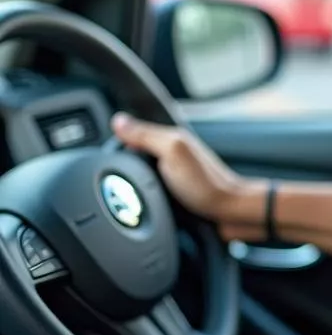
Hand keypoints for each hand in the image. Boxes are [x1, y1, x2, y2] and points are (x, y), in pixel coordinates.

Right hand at [111, 113, 266, 234]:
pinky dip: (138, 193)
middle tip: (107, 173)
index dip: (116, 137)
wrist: (228, 214)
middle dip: (119, 160)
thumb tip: (119, 120)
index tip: (100, 148)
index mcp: (171, 139)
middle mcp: (171, 154)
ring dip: (128, 179)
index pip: (133, 130)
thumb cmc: (207, 184)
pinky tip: (134, 200)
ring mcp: (172, 174)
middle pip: (134, 152)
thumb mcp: (173, 153)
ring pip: (139, 171)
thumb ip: (147, 135)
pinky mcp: (173, 192)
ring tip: (117, 188)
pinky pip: (147, 188)